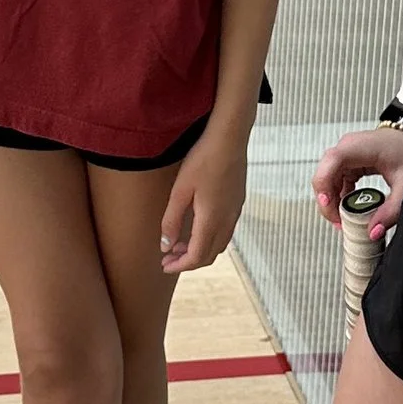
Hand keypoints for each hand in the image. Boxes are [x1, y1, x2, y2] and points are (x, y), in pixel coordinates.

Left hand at [160, 128, 249, 276]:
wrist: (230, 138)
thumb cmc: (203, 159)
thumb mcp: (180, 190)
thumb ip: (171, 220)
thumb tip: (166, 246)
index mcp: (211, 220)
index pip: (196, 256)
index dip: (179, 266)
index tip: (164, 266)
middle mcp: (227, 220)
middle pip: (209, 255)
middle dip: (188, 261)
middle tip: (168, 257)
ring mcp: (235, 212)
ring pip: (219, 244)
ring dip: (199, 250)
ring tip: (179, 244)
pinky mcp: (238, 202)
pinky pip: (225, 231)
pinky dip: (209, 238)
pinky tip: (197, 227)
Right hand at [312, 123, 402, 238]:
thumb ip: (391, 211)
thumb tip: (373, 232)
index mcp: (363, 146)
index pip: (334, 160)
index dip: (324, 181)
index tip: (327, 203)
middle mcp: (351, 146)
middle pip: (325, 172)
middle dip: (327, 200)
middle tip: (338, 222)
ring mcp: (348, 153)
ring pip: (327, 178)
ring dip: (331, 200)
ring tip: (343, 220)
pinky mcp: (350, 161)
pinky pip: (335, 180)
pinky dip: (337, 196)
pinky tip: (346, 210)